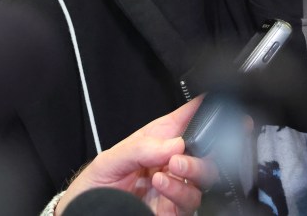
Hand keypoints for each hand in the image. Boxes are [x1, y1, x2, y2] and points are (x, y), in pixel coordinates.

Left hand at [56, 97, 217, 215]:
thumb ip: (140, 148)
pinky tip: (162, 186)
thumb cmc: (94, 187)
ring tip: (168, 170)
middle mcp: (170, 164)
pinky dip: (179, 191)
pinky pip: (190, 201)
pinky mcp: (174, 210)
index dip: (201, 108)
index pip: (185, 119)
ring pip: (204, 177)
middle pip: (204, 151)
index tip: (212, 101)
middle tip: (179, 156)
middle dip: (201, 151)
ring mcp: (174, 188)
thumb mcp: (109, 160)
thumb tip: (175, 144)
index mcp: (157, 142)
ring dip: (192, 171)